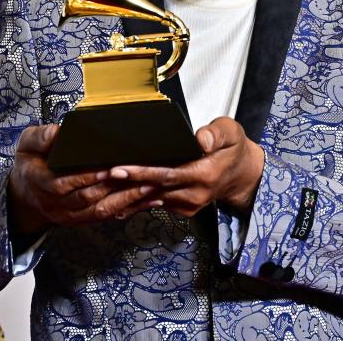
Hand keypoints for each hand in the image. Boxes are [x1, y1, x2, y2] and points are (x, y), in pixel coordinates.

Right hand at [8, 124, 161, 234]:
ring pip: (100, 211)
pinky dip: (130, 209)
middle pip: (88, 199)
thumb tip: (60, 131)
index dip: (87, 178)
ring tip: (150, 187)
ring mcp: (68, 215)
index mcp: (40, 183)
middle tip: (141, 175)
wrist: (24, 193)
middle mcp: (55, 204)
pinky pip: (107, 218)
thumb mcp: (27, 144)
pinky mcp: (81, 220)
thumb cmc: (30, 163)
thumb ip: (41, 137)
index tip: (109, 169)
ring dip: (127, 200)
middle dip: (116, 188)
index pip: (64, 184)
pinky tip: (149, 200)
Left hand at [108, 117, 265, 217]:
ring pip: (152, 199)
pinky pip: (155, 204)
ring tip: (101, 187)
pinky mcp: (182, 209)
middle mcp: (195, 193)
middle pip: (154, 188)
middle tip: (101, 176)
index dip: (143, 172)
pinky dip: (135, 201)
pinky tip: (115, 197)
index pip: (168, 174)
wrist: (241, 175)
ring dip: (126, 195)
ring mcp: (188, 204)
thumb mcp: (231, 133)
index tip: (121, 168)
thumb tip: (201, 139)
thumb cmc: (233, 150)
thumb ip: (216, 134)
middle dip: (125, 183)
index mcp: (205, 173)